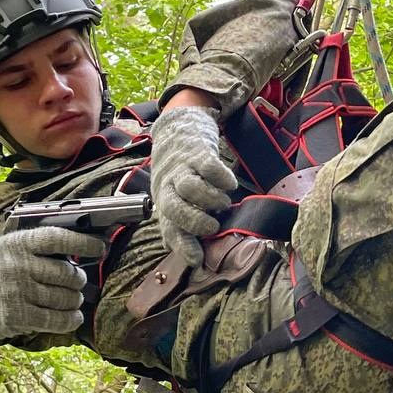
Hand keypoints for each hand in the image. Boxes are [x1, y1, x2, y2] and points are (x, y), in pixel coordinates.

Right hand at [0, 226, 105, 344]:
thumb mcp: (8, 249)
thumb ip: (38, 248)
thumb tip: (79, 252)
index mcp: (18, 243)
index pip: (58, 238)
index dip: (84, 243)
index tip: (100, 248)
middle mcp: (18, 265)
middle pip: (67, 273)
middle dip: (78, 280)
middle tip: (77, 281)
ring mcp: (17, 291)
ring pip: (65, 297)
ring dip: (75, 301)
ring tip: (73, 299)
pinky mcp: (17, 315)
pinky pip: (56, 319)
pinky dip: (70, 319)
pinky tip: (72, 317)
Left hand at [149, 106, 237, 265]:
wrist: (178, 132)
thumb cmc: (179, 174)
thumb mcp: (174, 199)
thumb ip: (181, 226)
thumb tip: (191, 259)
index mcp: (163, 200)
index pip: (168, 226)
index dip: (182, 245)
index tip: (197, 260)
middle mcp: (169, 185)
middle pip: (173, 206)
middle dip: (194, 221)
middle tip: (213, 227)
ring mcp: (182, 167)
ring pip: (190, 187)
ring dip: (210, 200)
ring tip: (223, 204)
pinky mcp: (198, 151)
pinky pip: (208, 165)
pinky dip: (221, 178)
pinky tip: (229, 184)